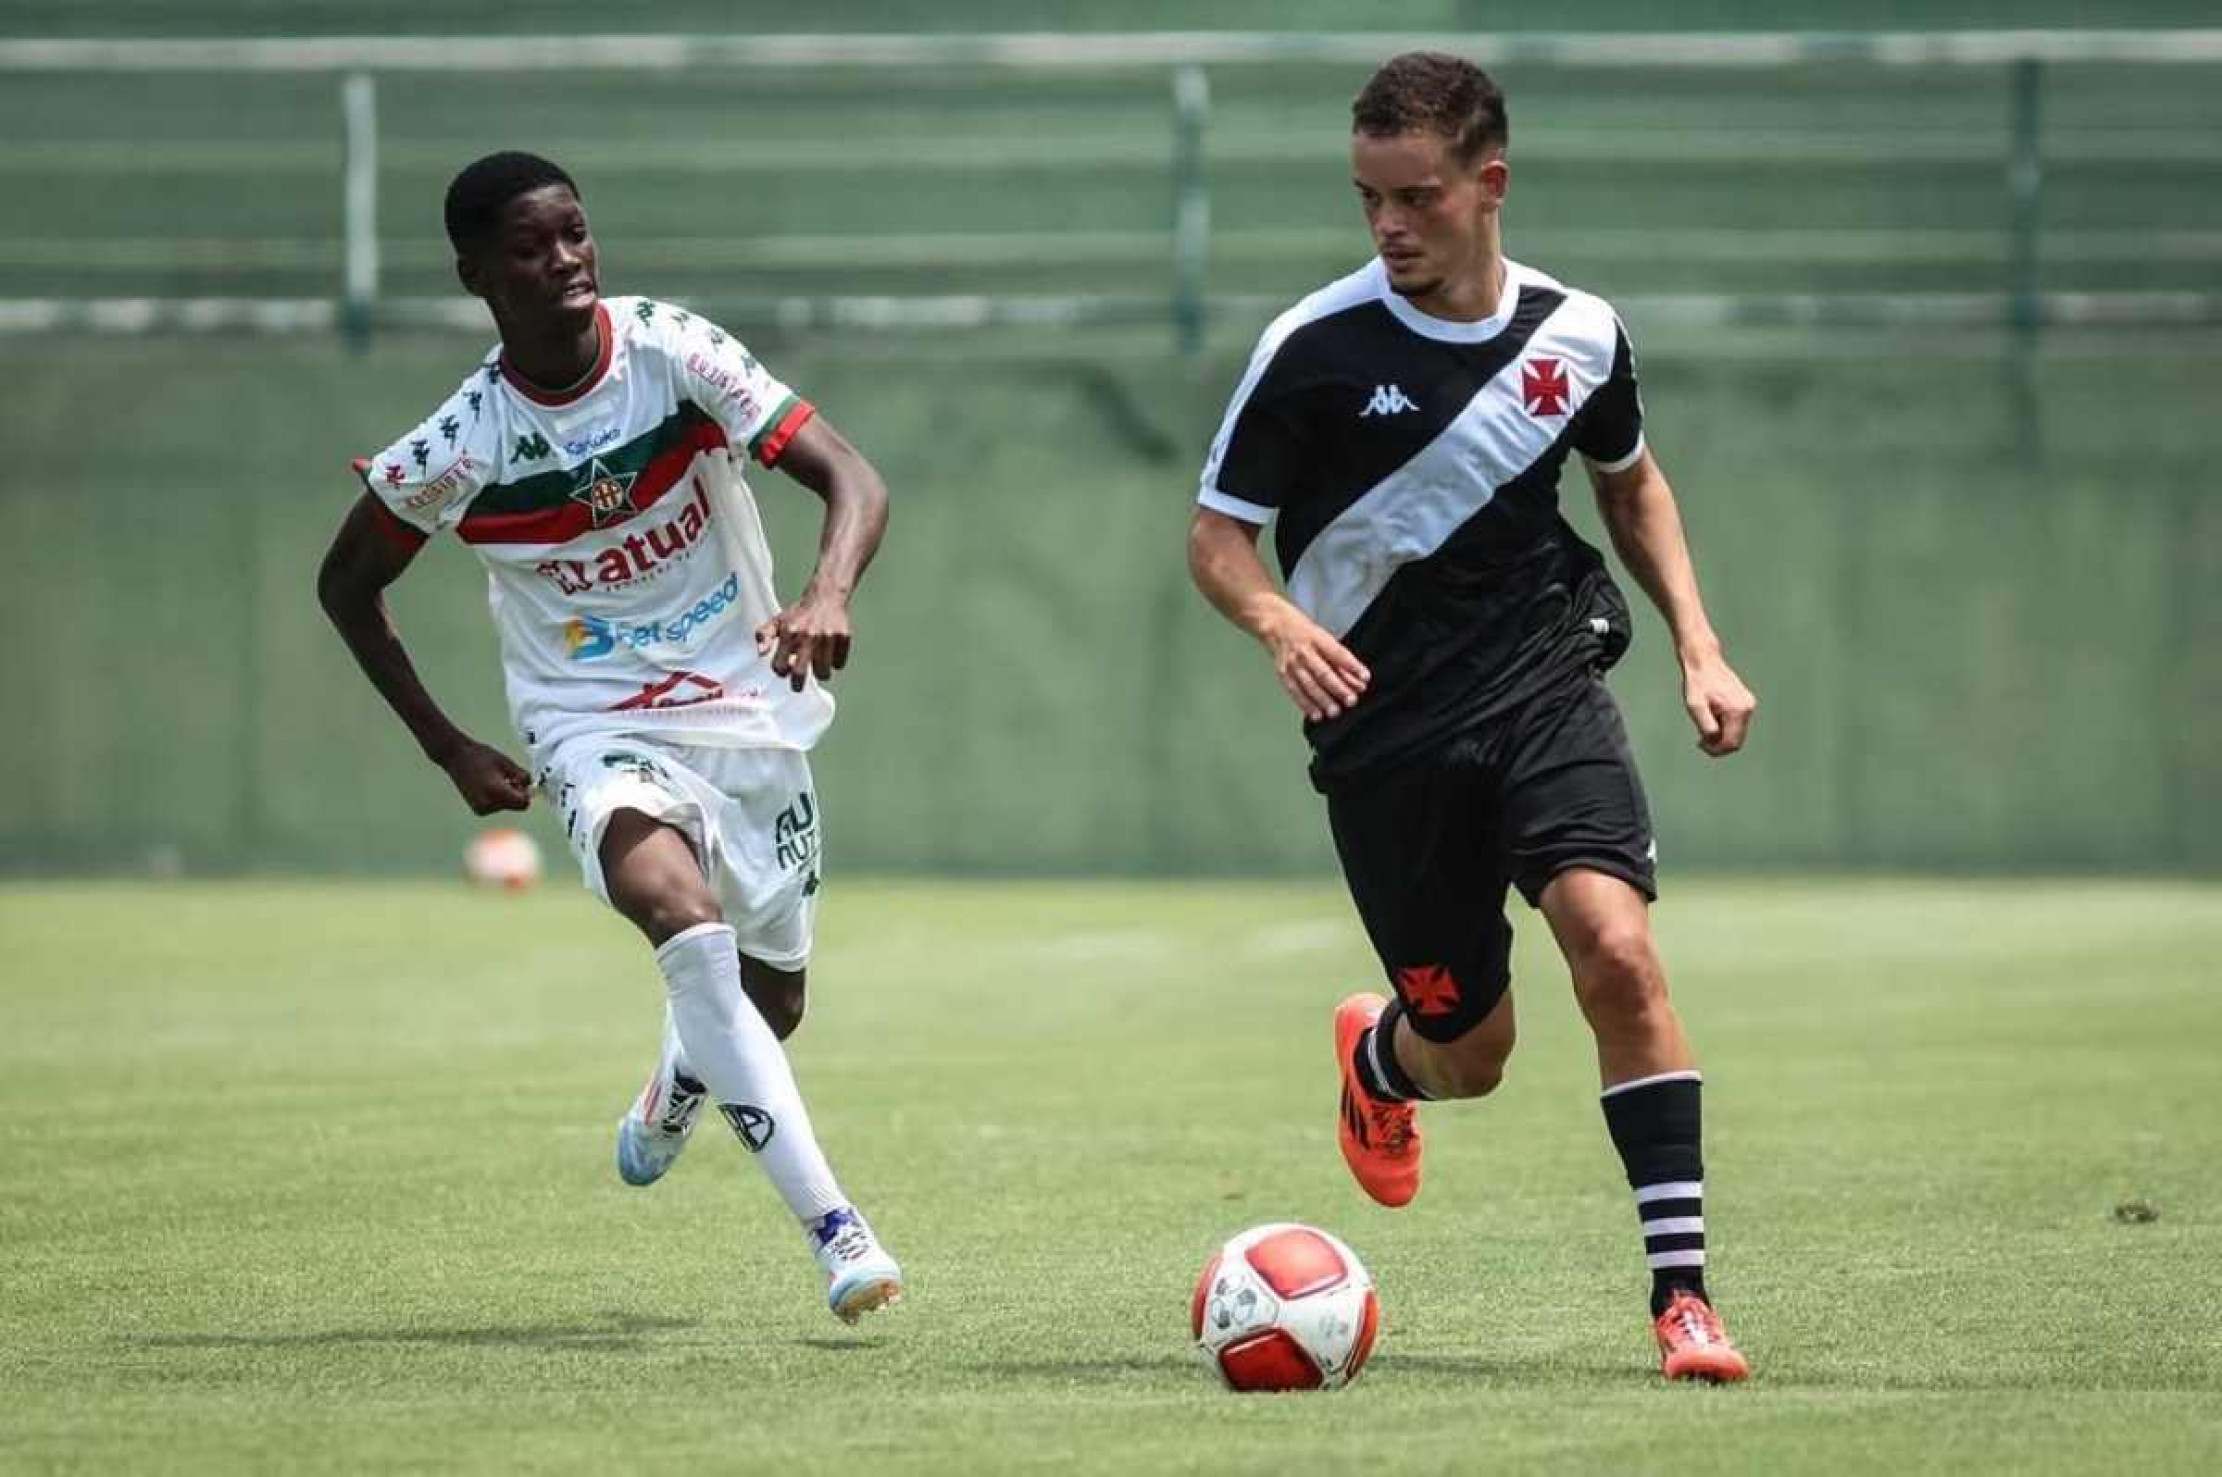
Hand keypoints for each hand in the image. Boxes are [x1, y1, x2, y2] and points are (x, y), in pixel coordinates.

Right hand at [440, 739, 532, 813]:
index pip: (523, 803)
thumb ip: (522, 776)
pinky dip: (497, 797)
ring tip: (496, 778)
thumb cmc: (480, 756)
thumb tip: (530, 786)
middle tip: (509, 777)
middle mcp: (488, 804)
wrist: (456, 757)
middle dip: (517, 793)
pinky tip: (489, 784)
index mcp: (496, 793)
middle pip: (515, 806)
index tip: (523, 783)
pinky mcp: (477, 809)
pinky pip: (496, 806)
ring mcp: (481, 808)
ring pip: (506, 806)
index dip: (527, 793)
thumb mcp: (506, 763)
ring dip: (507, 795)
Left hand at [756, 584, 851, 691]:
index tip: (785, 669)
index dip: (781, 671)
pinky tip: (831, 652)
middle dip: (798, 684)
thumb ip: (764, 635)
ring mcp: (827, 637)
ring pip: (823, 672)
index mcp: (789, 632)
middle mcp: (808, 635)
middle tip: (798, 685)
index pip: (780, 665)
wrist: (826, 596)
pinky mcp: (843, 637)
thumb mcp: (778, 621)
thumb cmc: (800, 613)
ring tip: (818, 663)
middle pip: (800, 673)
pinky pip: (839, 663)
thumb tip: (761, 652)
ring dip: (820, 672)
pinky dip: (836, 662)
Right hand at [1261, 607, 1370, 721]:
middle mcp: (1304, 652)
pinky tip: (1316, 714)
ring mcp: (1292, 664)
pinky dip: (1306, 705)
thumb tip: (1360, 681)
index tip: (1365, 677)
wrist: (1276, 627)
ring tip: (1335, 711)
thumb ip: (1343, 662)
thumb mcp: (1326, 640)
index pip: (1338, 653)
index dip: (1352, 666)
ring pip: (1309, 685)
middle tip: (1351, 700)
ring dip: (1323, 700)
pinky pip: (1296, 692)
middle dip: (1338, 688)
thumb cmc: (1305, 633)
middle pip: (1322, 672)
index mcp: (1317, 639)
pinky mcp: (1284, 675)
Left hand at [1681, 651, 1755, 756]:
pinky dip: (1725, 726)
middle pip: (1736, 740)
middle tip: (1701, 739)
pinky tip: (1712, 717)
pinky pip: (1737, 723)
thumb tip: (1715, 741)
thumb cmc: (1698, 683)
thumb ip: (1706, 726)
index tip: (1701, 744)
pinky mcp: (1746, 702)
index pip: (1731, 743)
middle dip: (1719, 744)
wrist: (1704, 662)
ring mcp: (1749, 705)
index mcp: (1737, 711)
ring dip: (1721, 734)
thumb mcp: (1695, 707)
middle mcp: (1748, 708)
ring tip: (1705, 723)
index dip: (1716, 750)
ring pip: (1737, 732)